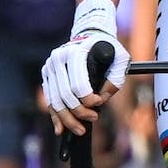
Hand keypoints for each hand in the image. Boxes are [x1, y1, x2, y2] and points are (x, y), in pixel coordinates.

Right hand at [42, 0, 125, 133]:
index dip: (88, 100)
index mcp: (75, 52)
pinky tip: (60, 129)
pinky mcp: (47, 75)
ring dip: (67, 119)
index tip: (99, 104)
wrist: (90, 36)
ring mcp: (50, 67)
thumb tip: (101, 99)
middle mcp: (58, 58)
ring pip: (55, 101)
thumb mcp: (120, 58)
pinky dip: (55, 116)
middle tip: (93, 119)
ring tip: (80, 130)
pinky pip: (50, 100)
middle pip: (64, 95)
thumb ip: (115, 79)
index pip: (78, 84)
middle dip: (78, 113)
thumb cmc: (107, 48)